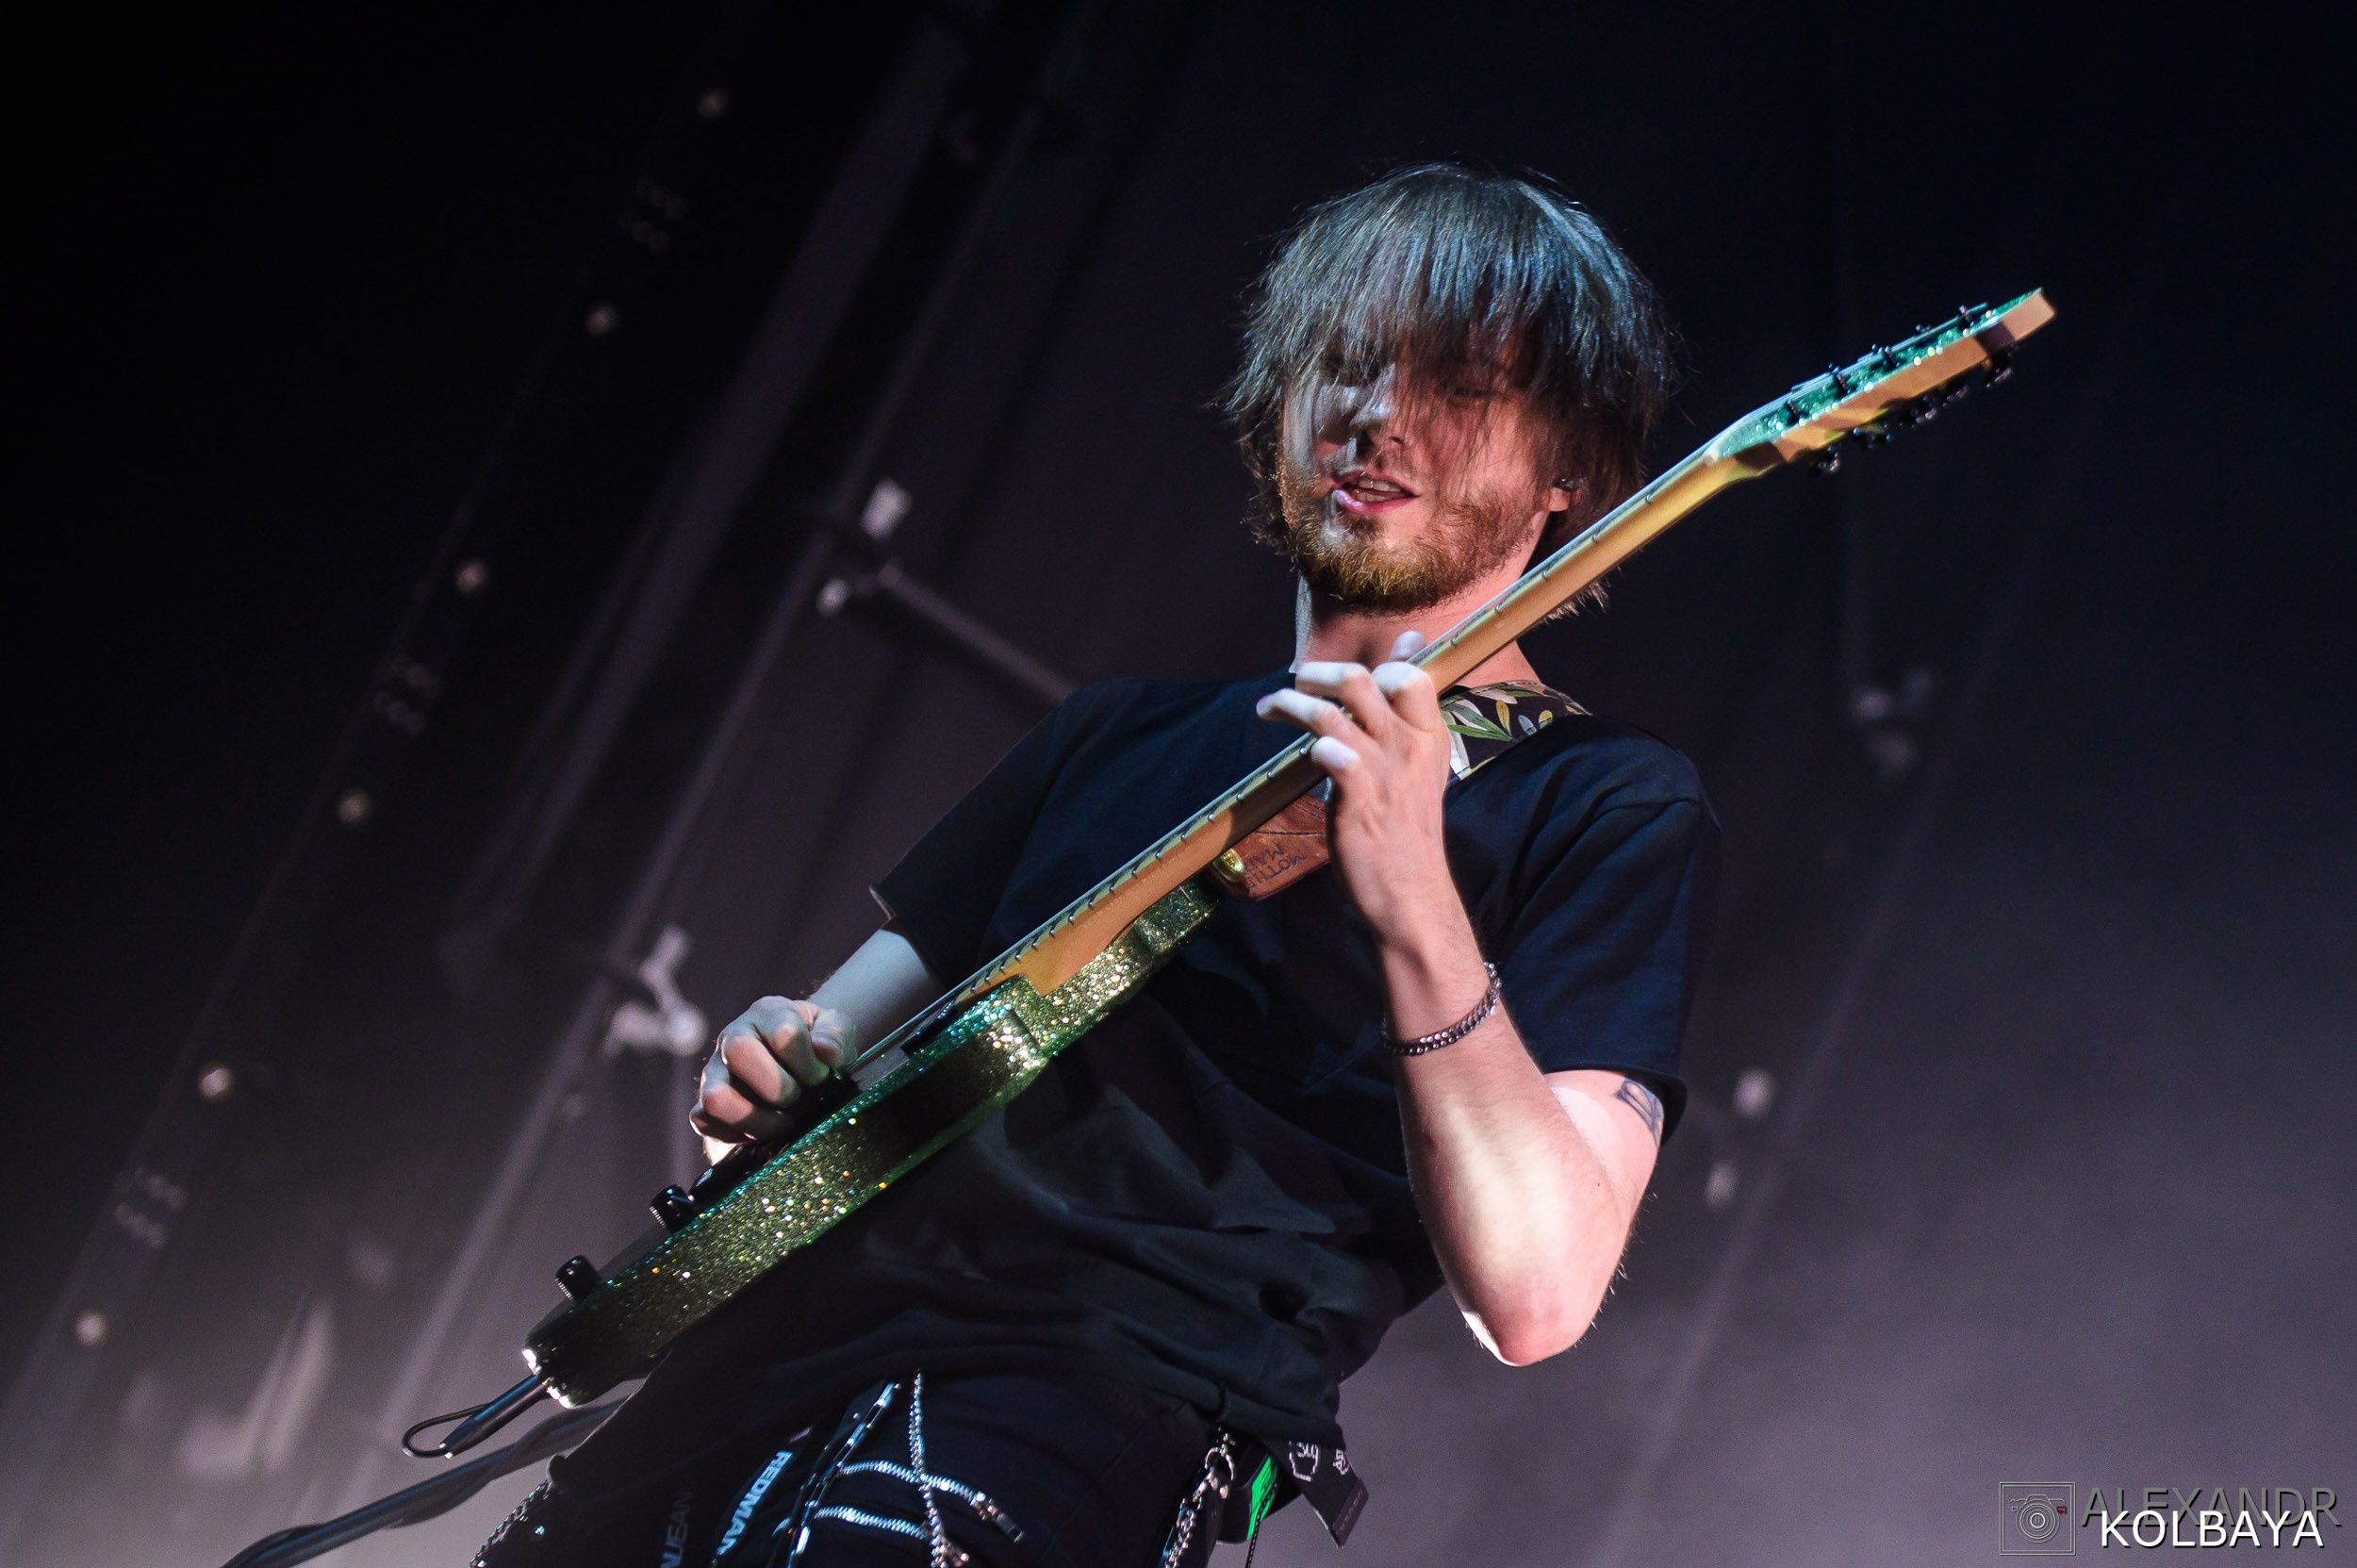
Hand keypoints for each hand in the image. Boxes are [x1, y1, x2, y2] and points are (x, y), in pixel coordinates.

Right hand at [691, 995, 853, 1162]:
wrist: (798, 1069)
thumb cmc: (816, 1047)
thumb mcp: (836, 1031)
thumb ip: (835, 1035)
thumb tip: (825, 1050)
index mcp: (768, 1013)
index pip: (784, 1033)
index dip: (808, 1063)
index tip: (822, 1078)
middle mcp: (733, 1036)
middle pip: (739, 1051)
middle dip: (778, 1087)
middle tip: (799, 1100)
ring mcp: (714, 1071)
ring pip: (716, 1095)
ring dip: (756, 1119)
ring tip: (782, 1123)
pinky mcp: (703, 1104)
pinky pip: (705, 1121)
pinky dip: (737, 1134)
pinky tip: (764, 1131)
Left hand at [1255, 631, 1457, 942]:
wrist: (1413, 895)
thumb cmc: (1408, 827)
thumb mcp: (1420, 759)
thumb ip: (1409, 705)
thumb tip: (1410, 642)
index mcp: (1427, 735)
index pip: (1410, 674)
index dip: (1375, 664)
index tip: (1344, 681)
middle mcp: (1407, 748)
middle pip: (1361, 681)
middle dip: (1317, 674)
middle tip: (1298, 685)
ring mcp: (1383, 775)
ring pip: (1333, 714)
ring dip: (1292, 704)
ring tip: (1271, 708)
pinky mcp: (1359, 803)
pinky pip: (1335, 756)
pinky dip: (1316, 746)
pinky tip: (1303, 755)